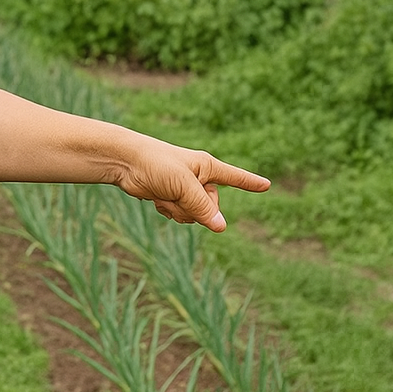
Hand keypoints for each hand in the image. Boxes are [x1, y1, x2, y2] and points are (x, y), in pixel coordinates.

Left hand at [114, 134, 269, 231]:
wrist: (126, 163)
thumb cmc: (156, 164)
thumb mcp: (184, 186)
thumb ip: (203, 207)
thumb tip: (222, 228)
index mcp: (207, 167)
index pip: (235, 177)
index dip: (250, 182)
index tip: (266, 185)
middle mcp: (199, 178)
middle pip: (210, 207)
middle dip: (193, 206)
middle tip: (175, 193)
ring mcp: (184, 189)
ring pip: (193, 215)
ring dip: (178, 210)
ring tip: (164, 193)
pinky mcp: (171, 197)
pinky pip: (179, 215)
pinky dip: (168, 210)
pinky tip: (156, 199)